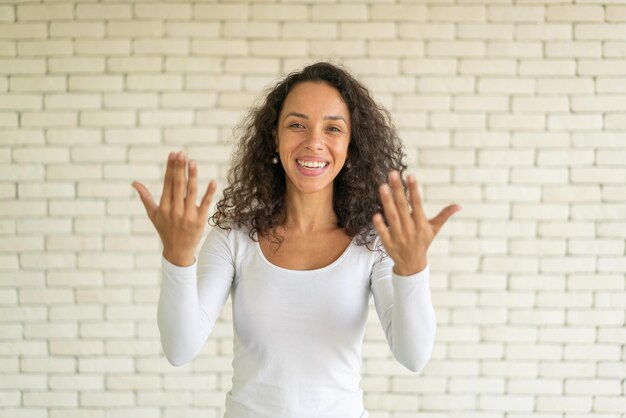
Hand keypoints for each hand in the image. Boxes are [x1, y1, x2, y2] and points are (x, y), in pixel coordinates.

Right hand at [131, 151, 216, 266]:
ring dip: (192, 176)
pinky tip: (213, 181)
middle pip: (178, 185)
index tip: (173, 154)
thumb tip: (134, 183)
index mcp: (164, 207)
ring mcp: (188, 215)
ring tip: (192, 162)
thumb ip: (145, 197)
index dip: (170, 168)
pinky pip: (206, 204)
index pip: (168, 183)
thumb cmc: (165, 230)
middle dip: (179, 168)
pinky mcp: (200, 219)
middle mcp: (175, 210)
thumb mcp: (153, 214)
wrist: (178, 251)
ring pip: (191, 192)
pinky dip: (209, 193)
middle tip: (182, 153)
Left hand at [373, 170, 460, 275]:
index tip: (410, 176)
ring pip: (392, 217)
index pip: (417, 204)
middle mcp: (410, 229)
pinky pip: (383, 232)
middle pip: (403, 207)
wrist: (411, 265)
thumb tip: (459, 206)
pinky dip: (380, 224)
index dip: (414, 190)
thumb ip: (444, 216)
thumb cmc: (423, 242)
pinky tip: (376, 213)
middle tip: (393, 174)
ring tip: (382, 186)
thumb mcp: (434, 229)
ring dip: (387, 202)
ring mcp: (398, 236)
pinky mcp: (388, 243)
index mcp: (421, 224)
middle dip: (398, 190)